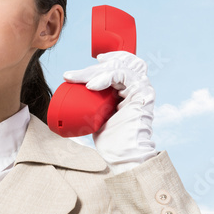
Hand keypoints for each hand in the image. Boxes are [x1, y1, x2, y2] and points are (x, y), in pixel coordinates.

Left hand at [62, 51, 157, 173]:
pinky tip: (92, 86)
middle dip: (94, 66)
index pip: (124, 63)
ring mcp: (142, 89)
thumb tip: (71, 98)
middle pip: (121, 62)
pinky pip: (124, 75)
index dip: (111, 57)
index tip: (94, 59)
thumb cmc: (112, 141)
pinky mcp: (143, 94)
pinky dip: (106, 77)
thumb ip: (92, 104)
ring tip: (79, 79)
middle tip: (72, 75)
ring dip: (96, 70)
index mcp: (129, 89)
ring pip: (121, 66)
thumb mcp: (97, 116)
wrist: (122, 156)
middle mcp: (138, 86)